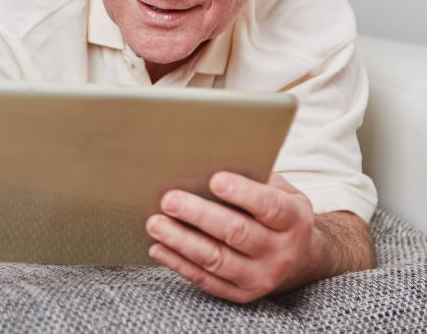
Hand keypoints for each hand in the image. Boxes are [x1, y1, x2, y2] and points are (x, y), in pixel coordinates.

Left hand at [145, 172, 316, 302]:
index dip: (243, 193)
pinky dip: (179, 264)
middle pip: (237, 233)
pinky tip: (158, 248)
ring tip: (155, 224)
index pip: (269, 206)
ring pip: (217, 260)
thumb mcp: (281, 192)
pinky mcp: (241, 294)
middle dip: (199, 215)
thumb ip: (254, 178)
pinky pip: (206, 281)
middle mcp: (281, 252)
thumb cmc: (279, 213)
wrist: (302, 260)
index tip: (214, 180)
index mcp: (293, 220)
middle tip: (169, 200)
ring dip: (182, 241)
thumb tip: (209, 162)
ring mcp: (262, 277)